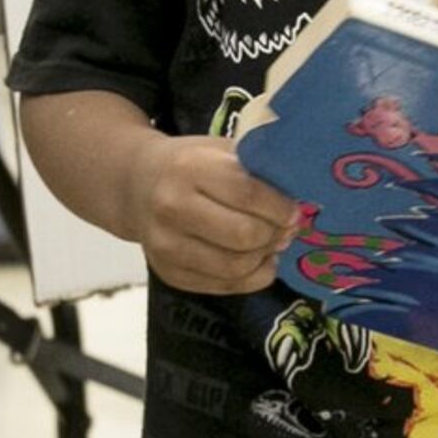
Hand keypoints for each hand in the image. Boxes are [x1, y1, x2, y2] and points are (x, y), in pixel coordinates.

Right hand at [137, 134, 298, 293]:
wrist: (138, 186)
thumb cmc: (192, 164)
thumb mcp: (221, 151)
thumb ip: (257, 171)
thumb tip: (300, 204)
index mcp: (189, 169)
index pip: (248, 195)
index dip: (281, 208)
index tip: (294, 211)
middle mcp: (171, 207)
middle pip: (244, 236)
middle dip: (275, 234)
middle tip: (286, 229)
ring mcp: (165, 245)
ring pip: (235, 267)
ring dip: (264, 258)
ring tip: (271, 244)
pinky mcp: (168, 273)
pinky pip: (223, 286)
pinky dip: (250, 277)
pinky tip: (256, 260)